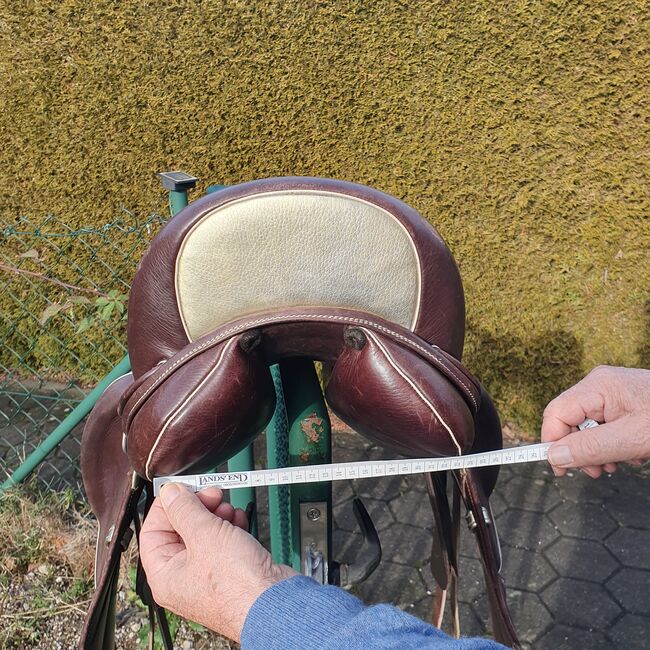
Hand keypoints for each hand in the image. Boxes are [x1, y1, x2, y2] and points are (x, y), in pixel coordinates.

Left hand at [139, 484, 296, 641]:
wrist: (274, 600)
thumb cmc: (238, 584)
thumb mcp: (204, 534)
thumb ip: (184, 509)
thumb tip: (170, 493)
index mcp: (165, 576)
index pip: (152, 532)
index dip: (167, 507)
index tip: (183, 489)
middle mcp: (183, 578)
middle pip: (180, 531)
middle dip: (197, 508)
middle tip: (211, 494)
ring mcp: (207, 576)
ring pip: (204, 534)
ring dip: (216, 515)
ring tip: (228, 509)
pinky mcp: (229, 571)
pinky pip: (223, 542)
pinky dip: (230, 527)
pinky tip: (239, 520)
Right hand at [541, 366, 649, 477]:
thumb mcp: (632, 439)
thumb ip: (590, 448)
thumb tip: (554, 457)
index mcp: (598, 386)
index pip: (556, 414)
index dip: (553, 442)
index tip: (560, 470)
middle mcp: (600, 386)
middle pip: (570, 421)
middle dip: (581, 450)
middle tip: (598, 472)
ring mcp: (612, 394)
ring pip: (587, 427)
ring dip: (598, 451)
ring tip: (620, 463)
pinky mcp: (624, 404)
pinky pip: (604, 426)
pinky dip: (612, 445)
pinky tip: (631, 453)